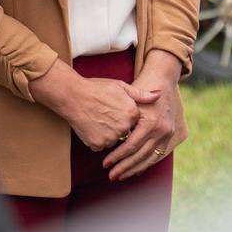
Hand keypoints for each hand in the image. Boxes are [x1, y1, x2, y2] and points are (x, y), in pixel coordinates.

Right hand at [30, 62, 159, 151]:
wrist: (72, 95)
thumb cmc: (96, 88)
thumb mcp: (120, 86)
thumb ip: (141, 94)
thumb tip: (159, 94)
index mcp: (132, 113)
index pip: (134, 122)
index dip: (124, 115)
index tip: (115, 108)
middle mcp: (124, 128)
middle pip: (125, 133)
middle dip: (117, 126)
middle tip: (104, 114)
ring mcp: (110, 138)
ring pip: (113, 140)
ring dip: (108, 134)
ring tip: (97, 118)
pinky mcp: (97, 145)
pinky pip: (101, 145)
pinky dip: (97, 139)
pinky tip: (91, 125)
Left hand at [102, 52, 184, 179]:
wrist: (162, 80)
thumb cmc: (141, 87)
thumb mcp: (129, 96)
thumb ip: (120, 116)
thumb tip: (107, 132)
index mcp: (150, 123)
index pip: (131, 146)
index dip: (117, 157)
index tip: (105, 164)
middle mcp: (161, 131)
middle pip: (140, 156)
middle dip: (124, 167)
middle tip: (111, 175)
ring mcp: (167, 134)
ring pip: (149, 158)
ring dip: (134, 169)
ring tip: (120, 176)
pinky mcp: (169, 136)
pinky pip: (157, 155)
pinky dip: (145, 164)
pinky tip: (135, 171)